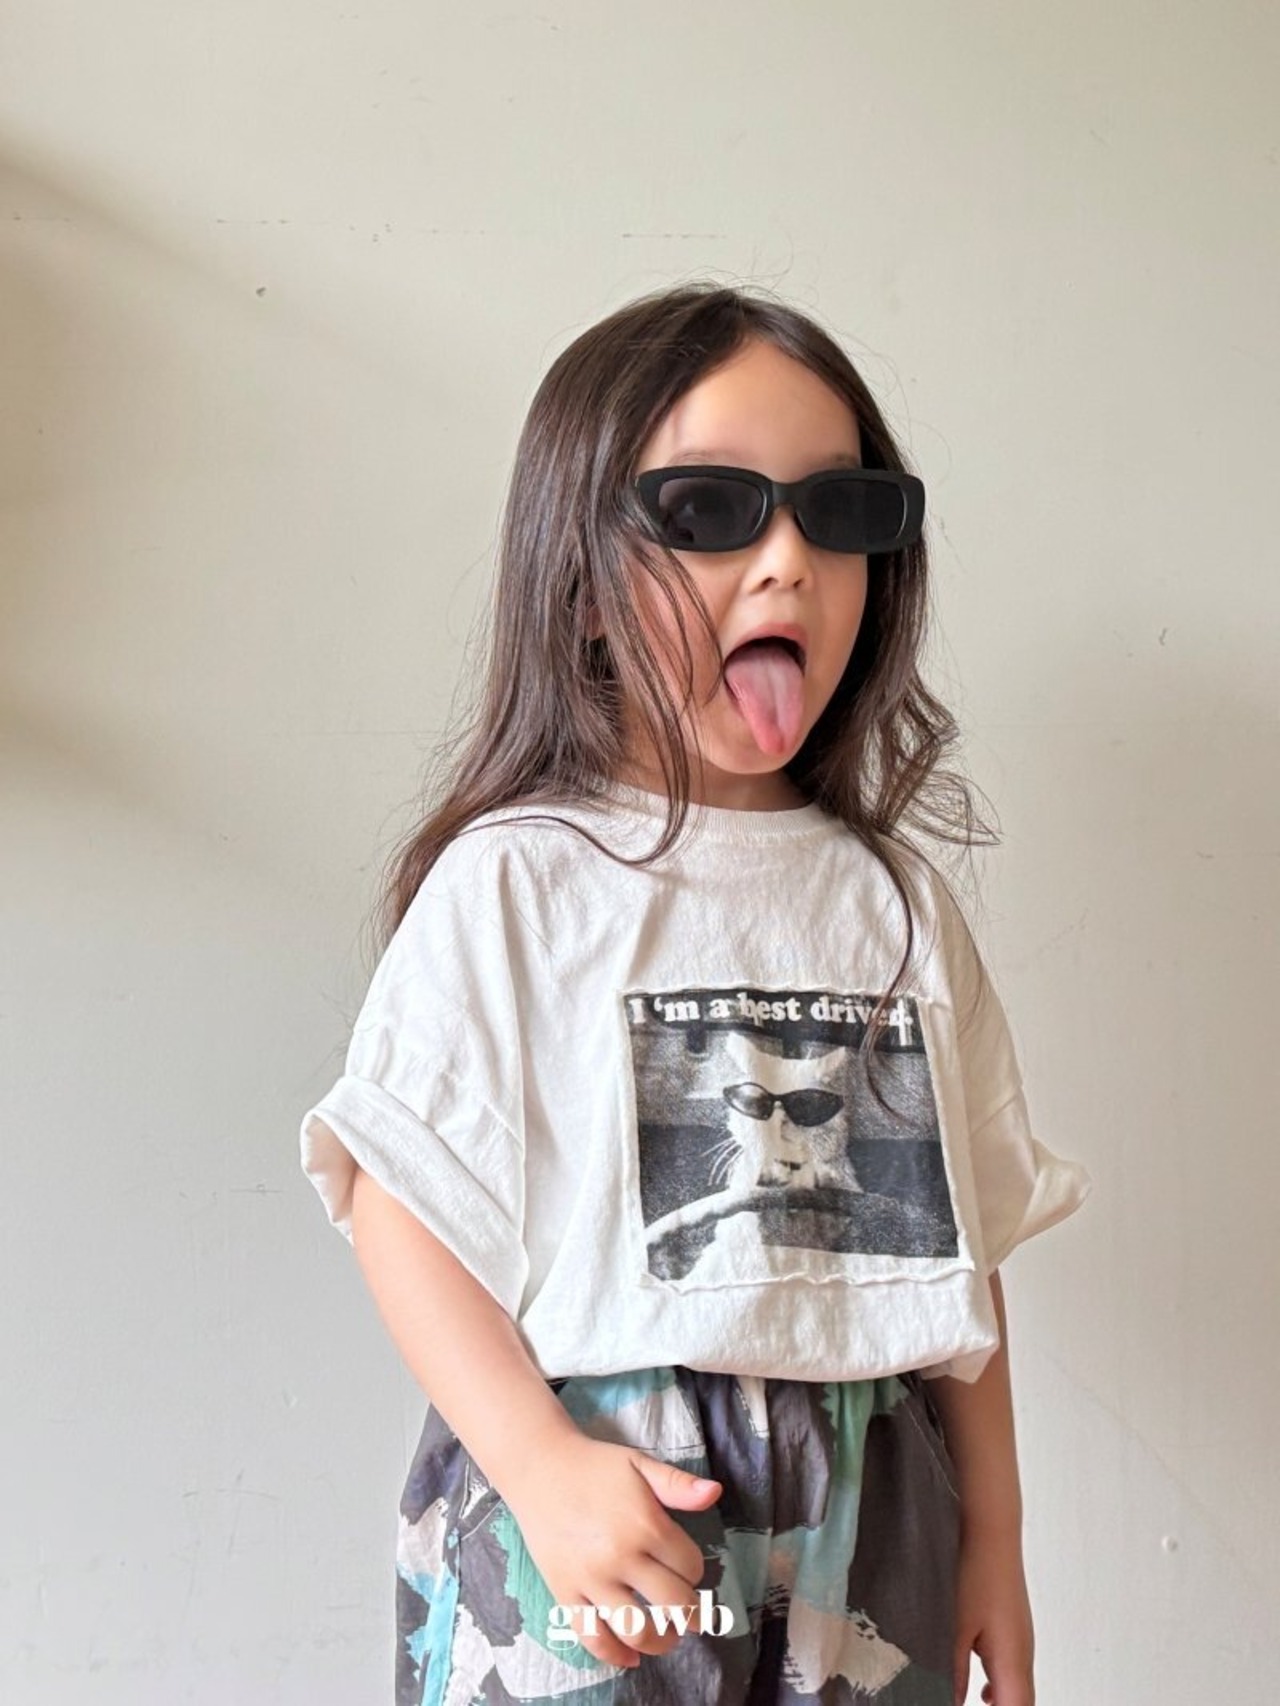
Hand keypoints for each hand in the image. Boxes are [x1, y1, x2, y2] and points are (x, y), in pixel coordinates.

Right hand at [501, 1432, 722, 1671]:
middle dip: (691, 1615)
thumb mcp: (640, 1464)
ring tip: (668, 1635)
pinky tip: (630, 1657)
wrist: (539, 1467)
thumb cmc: (594, 1466)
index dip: (695, 1570)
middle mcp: (620, 1557)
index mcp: (645, 1524)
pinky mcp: (565, 1593)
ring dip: (661, 1642)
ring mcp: (591, 1579)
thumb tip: (715, 1494)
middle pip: (673, 1605)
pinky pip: (593, 1637)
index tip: (687, 1567)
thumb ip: (678, 1484)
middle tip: (693, 1615)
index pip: (690, 1567)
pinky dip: (615, 1655)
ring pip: (637, 1631)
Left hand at [952, 1526, 1034, 1705]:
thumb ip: (956, 1670)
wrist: (993, 1534)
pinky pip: (1017, 1671)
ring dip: (1005, 1703)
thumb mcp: (957, 1626)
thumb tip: (954, 1701)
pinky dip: (1004, 1688)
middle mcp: (1024, 1654)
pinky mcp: (1016, 1630)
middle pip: (1023, 1703)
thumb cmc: (975, 1574)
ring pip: (1021, 1689)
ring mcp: (1023, 1641)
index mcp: (1011, 1660)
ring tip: (981, 1704)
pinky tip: (983, 1688)